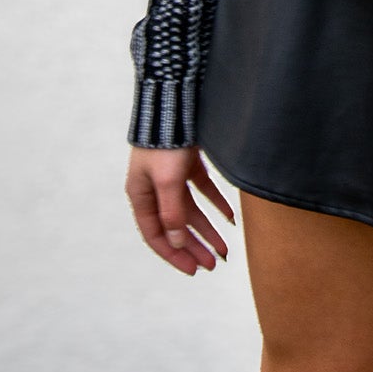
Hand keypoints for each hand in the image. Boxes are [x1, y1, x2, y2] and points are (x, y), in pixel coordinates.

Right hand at [125, 145, 235, 275]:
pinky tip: (231, 217)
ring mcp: (171, 176)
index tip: (194, 270)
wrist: (177, 102)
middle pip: (176, 226)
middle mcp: (155, 189)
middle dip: (195, 246)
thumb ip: (172, 213)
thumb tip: (177, 243)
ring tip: (225, 248)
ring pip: (191, 211)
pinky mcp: (187, 163)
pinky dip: (215, 203)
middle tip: (214, 264)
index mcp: (141, 196)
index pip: (156, 235)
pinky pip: (203, 191)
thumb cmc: (166, 142)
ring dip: (207, 229)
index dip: (174, 254)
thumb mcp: (168, 181)